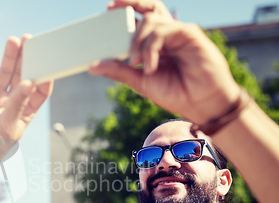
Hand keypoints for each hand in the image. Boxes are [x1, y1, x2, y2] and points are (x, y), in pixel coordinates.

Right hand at [0, 35, 52, 143]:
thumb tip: (29, 82)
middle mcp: (12, 103)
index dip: (44, 76)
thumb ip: (18, 104)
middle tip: (30, 40)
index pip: (39, 91)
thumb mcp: (8, 125)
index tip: (49, 60)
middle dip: (26, 59)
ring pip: (4, 74)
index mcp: (25, 112)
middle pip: (22, 76)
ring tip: (12, 41)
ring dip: (8, 58)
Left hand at [89, 0, 240, 124]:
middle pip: (148, 8)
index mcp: (156, 44)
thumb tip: (92, 66)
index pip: (138, 22)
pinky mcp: (189, 33)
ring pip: (150, 20)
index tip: (107, 10)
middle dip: (129, 3)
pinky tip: (150, 66)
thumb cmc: (175, 93)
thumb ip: (119, 70)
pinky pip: (162, 32)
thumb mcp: (140, 81)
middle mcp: (166, 35)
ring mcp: (177, 32)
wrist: (200, 103)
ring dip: (137, 41)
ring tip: (134, 62)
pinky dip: (151, 48)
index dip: (124, 12)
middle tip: (111, 7)